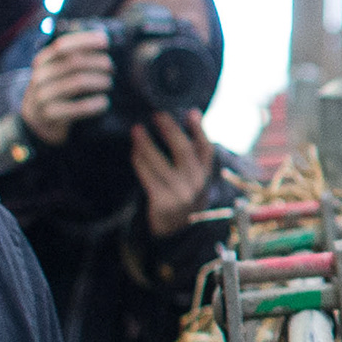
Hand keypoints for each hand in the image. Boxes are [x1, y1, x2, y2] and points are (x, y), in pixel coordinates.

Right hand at [20, 31, 115, 146]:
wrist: (37, 119)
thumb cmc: (56, 88)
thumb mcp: (56, 70)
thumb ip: (73, 55)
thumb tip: (103, 38)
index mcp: (42, 60)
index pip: (62, 45)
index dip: (85, 41)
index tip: (105, 41)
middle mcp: (40, 76)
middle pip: (74, 63)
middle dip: (98, 62)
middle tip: (111, 67)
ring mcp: (43, 96)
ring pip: (79, 82)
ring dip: (100, 81)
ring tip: (108, 83)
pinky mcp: (51, 115)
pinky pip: (79, 107)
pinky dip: (96, 103)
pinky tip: (104, 102)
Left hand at [132, 112, 214, 236]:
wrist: (176, 229)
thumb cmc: (183, 190)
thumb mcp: (195, 173)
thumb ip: (194, 147)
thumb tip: (194, 112)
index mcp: (206, 174)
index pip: (207, 149)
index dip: (199, 130)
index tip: (190, 112)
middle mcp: (196, 184)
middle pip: (183, 152)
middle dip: (170, 130)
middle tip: (157, 114)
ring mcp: (180, 195)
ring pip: (161, 163)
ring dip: (147, 144)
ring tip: (136, 130)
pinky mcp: (162, 203)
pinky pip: (148, 177)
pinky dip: (140, 162)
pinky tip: (134, 151)